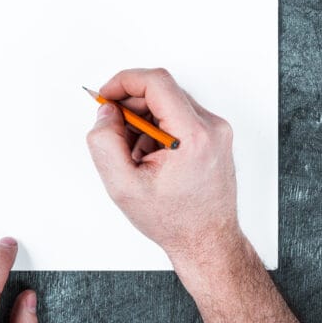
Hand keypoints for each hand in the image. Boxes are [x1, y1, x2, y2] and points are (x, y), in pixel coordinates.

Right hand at [85, 68, 241, 266]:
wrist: (207, 240)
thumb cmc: (173, 220)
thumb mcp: (123, 186)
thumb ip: (105, 143)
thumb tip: (106, 112)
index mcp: (192, 136)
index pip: (156, 83)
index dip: (124, 82)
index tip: (106, 96)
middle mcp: (211, 127)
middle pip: (162, 90)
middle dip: (131, 106)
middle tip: (114, 132)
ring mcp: (217, 130)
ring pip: (169, 102)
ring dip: (144, 120)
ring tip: (136, 155)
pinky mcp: (215, 135)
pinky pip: (179, 115)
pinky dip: (158, 128)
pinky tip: (151, 158)